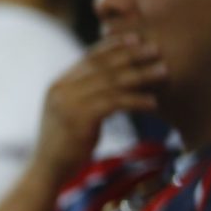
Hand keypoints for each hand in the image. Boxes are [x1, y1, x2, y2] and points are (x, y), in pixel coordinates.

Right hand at [33, 34, 167, 183]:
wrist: (47, 172)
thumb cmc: (63, 146)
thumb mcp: (70, 114)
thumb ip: (83, 96)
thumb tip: (109, 84)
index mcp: (58, 85)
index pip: (89, 58)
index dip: (114, 46)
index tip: (137, 39)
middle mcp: (61, 90)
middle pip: (103, 66)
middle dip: (132, 55)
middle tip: (156, 49)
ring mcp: (69, 104)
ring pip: (112, 83)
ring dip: (141, 76)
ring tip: (163, 72)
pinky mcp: (80, 119)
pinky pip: (115, 104)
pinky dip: (137, 101)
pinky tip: (153, 103)